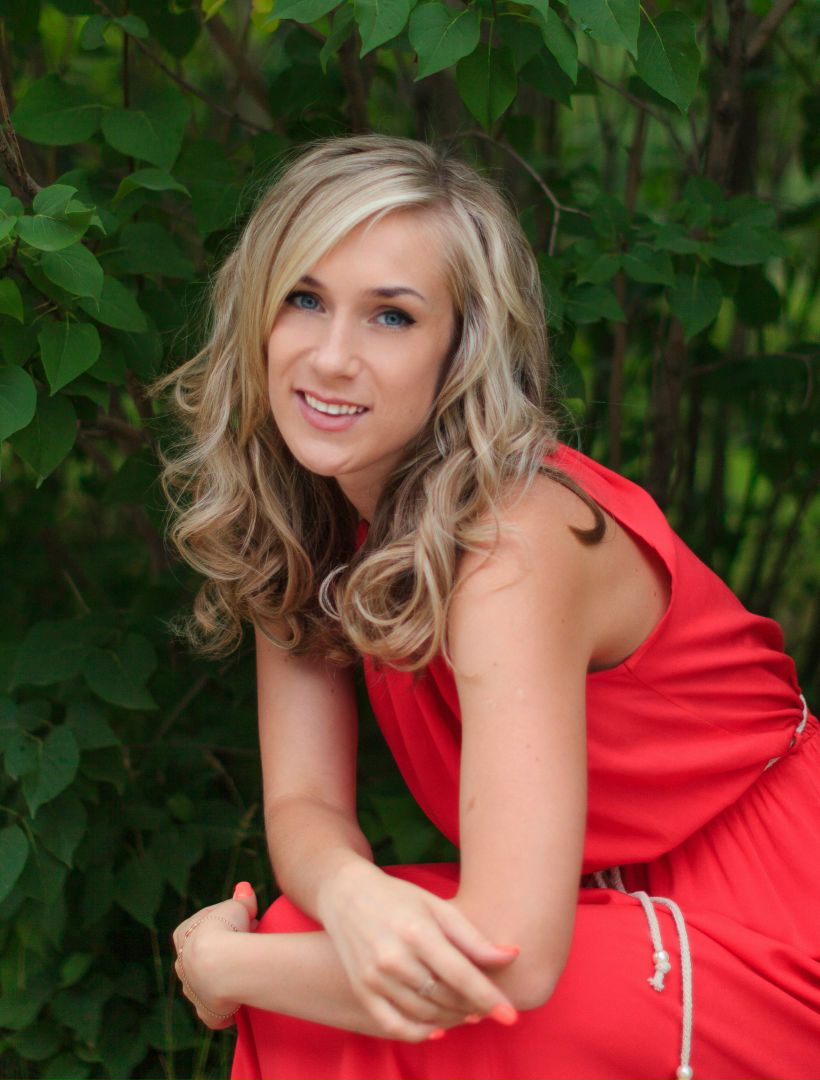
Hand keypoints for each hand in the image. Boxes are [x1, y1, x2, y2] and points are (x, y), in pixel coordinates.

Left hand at [172, 882, 257, 1028]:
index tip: (244, 922)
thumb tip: (244, 888)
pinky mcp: (206, 1012)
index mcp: (183, 934)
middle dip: (223, 953)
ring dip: (223, 981)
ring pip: (207, 985)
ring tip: (246, 972)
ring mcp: (192, 990)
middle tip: (248, 946)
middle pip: (204, 958)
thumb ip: (241, 899)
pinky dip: (225, 1010)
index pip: (203, 926)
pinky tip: (239, 1004)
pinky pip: (215, 1012)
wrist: (220, 964)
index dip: (225, 924)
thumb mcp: (237, 905)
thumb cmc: (225, 928)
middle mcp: (182, 964)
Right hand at [317, 861, 519, 1039]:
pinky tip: (437, 1028)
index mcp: (417, 931)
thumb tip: (512, 956)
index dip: (488, 997)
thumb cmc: (400, 898)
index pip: (460, 974)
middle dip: (472, 1006)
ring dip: (451, 1018)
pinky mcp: (362, 990)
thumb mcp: (438, 907)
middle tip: (487, 1006)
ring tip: (467, 1012)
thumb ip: (473, 937)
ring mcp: (374, 977)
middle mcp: (394, 957)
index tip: (511, 1016)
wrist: (347, 895)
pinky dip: (419, 1032)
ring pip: (424, 1013)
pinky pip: (394, 1025)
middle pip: (445, 996)